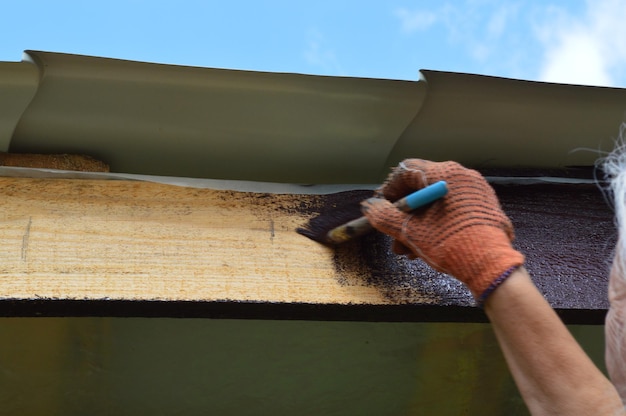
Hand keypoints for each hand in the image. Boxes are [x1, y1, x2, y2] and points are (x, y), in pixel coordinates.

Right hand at [361, 159, 523, 303]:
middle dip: (404, 213)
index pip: (407, 170)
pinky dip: (437, 223)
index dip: (389, 189)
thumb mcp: (409, 230)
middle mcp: (462, 175)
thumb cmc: (449, 242)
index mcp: (444, 173)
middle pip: (422, 188)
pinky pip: (453, 209)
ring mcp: (476, 191)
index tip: (382, 208)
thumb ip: (385, 216)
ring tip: (409, 248)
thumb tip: (369, 207)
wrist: (489, 265)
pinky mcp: (484, 207)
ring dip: (419, 223)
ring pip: (437, 202)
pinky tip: (428, 245)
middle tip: (393, 232)